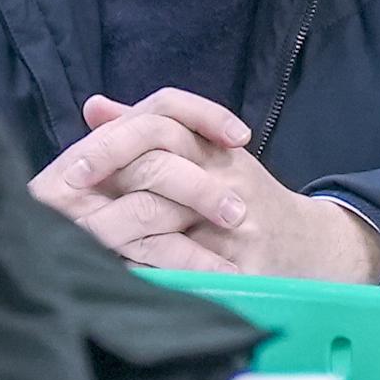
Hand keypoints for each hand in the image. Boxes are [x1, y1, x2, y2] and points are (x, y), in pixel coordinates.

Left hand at [29, 90, 379, 282]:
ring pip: (161, 210)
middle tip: (66, 190)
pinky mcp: (240, 266)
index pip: (162, 117)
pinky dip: (147, 270)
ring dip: (113, 225)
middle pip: (156, 154)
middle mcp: (225, 174)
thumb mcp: (205, 157)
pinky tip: (116, 273)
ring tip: (79, 234)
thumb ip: (148, 131)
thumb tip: (94, 106)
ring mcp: (235, 219)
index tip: (72, 168)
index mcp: (212, 148)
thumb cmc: (248, 201)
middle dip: (104, 168)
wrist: (314, 248)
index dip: (113, 140)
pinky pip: (185, 266)